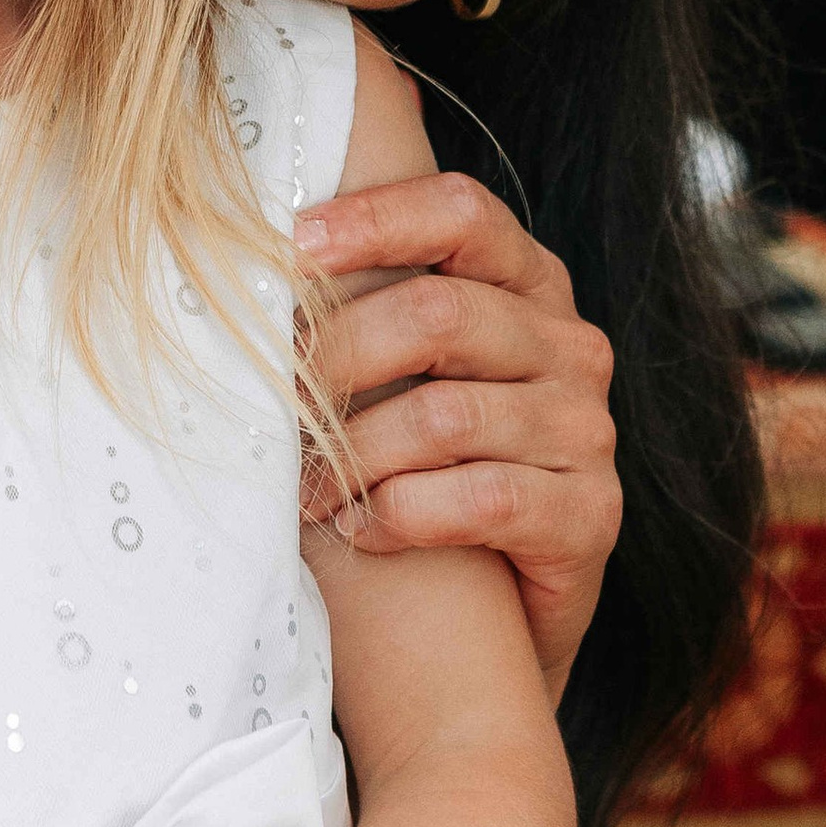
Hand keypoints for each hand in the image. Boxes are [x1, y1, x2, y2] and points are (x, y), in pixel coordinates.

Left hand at [292, 171, 619, 700]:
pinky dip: (398, 515)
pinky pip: (479, 500)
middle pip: (439, 314)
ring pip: (445, 416)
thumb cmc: (426, 465)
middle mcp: (570, 345)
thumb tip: (235, 268)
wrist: (500, 614)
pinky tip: (358, 529)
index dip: (375, 219)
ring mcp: (588, 429)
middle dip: (334, 358)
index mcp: (528, 283)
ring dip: (351, 456)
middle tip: (272, 402)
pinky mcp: (590, 514)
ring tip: (302, 490)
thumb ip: (364, 313)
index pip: (462, 212)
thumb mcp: (406, 373)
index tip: (289, 244)